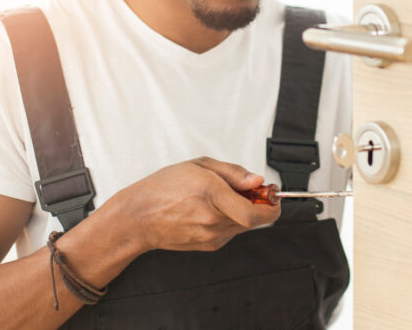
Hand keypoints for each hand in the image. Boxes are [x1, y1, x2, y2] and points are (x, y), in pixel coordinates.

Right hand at [112, 157, 280, 251]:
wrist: (139, 217)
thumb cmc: (163, 188)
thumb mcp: (199, 166)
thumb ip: (233, 173)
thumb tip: (257, 181)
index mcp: (212, 195)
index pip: (256, 213)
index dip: (272, 205)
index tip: (273, 194)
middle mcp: (213, 220)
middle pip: (254, 219)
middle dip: (258, 204)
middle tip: (251, 190)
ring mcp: (211, 237)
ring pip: (243, 225)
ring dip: (243, 212)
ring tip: (223, 197)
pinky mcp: (209, 245)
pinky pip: (231, 232)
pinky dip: (230, 220)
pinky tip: (212, 209)